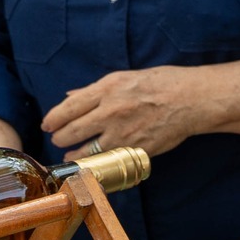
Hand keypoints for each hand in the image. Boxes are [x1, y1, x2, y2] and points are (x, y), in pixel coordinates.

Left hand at [43, 66, 207, 158]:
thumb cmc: (161, 83)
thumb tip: (71, 95)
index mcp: (107, 89)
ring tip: (70, 153)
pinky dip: (97, 162)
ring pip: (86, 151)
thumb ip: (96, 90)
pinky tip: (93, 162)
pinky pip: (108, 161)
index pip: (69, 108)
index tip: (47, 124)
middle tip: (57, 139)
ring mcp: (122, 133)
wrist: (191, 99)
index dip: (53, 119)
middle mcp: (110, 111)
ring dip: (74, 153)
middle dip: (59, 137)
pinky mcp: (134, 150)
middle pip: (71, 131)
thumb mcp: (125, 77)